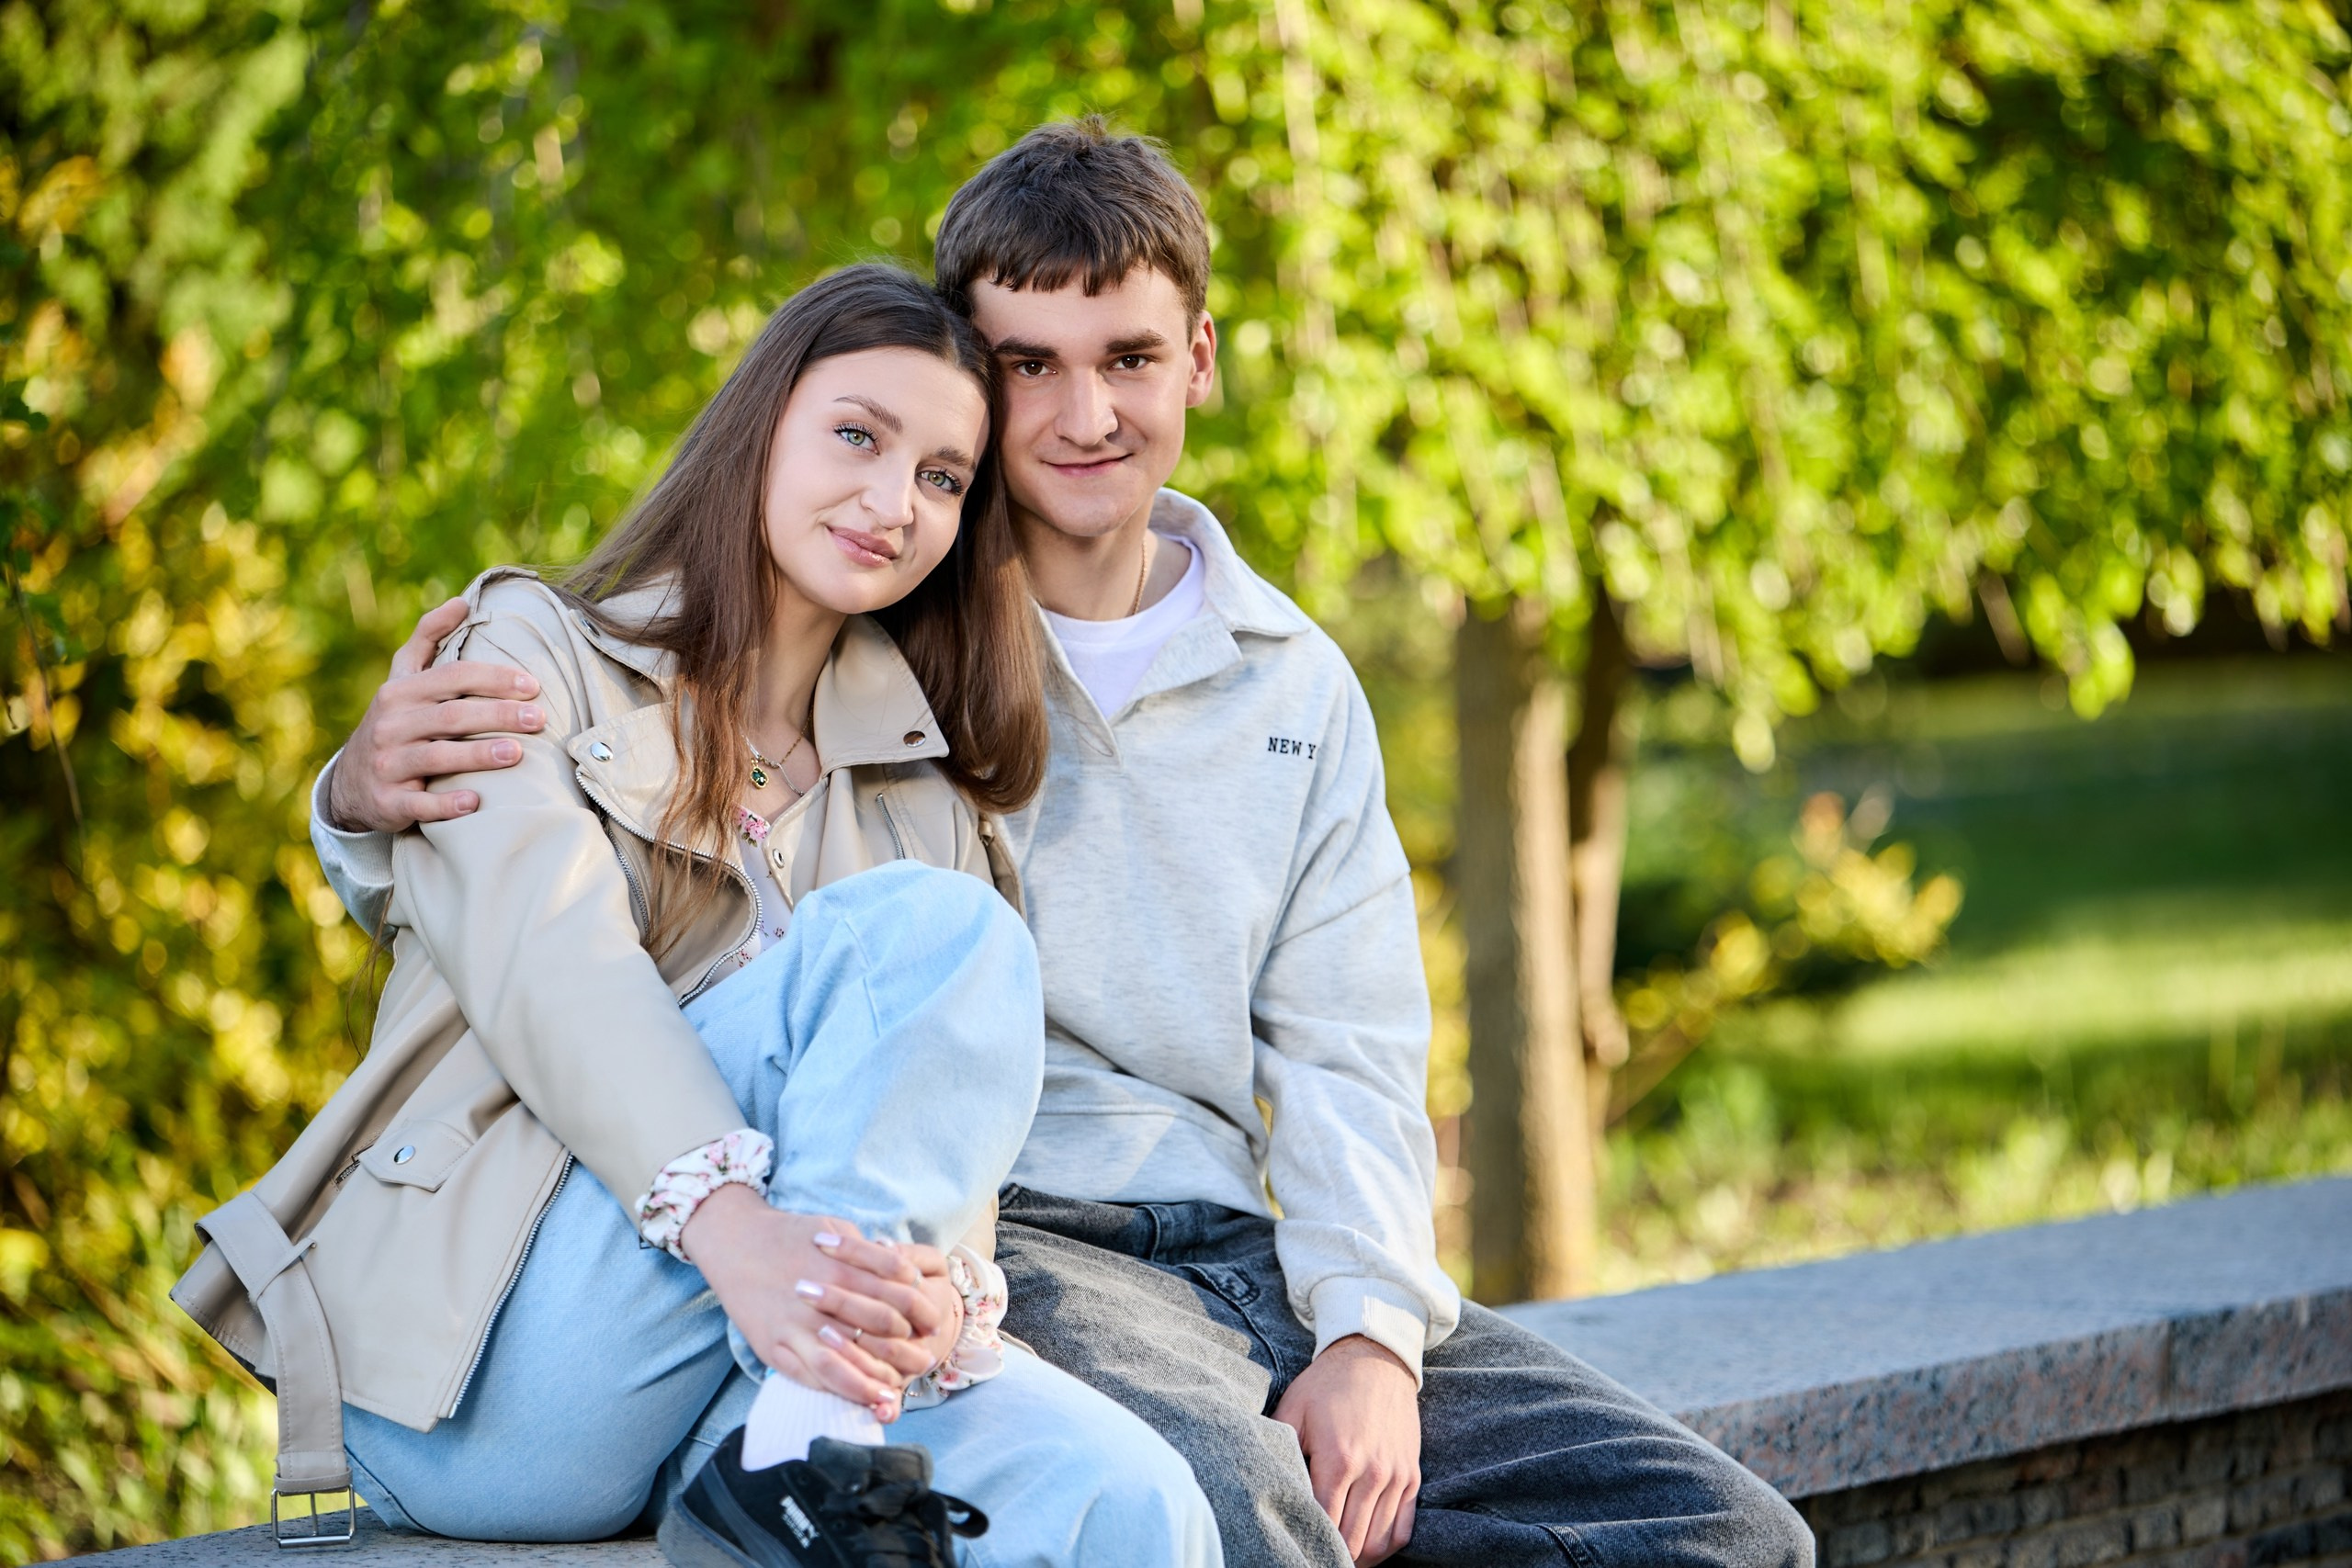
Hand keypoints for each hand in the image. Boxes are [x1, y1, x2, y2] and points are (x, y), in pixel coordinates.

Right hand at [324, 596, 543, 832]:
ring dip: (478, 755)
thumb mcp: (402, 679)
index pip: (453, 677)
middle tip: (539, 719)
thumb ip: (428, 638)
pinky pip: (419, 804)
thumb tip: (462, 601)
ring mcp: (388, 765)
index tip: (533, 685)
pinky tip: (475, 802)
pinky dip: (446, 804)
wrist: (350, 784)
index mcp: (401, 691)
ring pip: (437, 757)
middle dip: (498, 715)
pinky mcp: (389, 802)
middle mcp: (391, 725)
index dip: (494, 678)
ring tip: (517, 753)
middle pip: (452, 715)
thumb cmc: (395, 722)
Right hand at [681, 1187, 948, 1421]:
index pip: (899, 1291)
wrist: (735, 1242)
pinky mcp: (775, 1346)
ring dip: (879, 1378)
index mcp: (843, 1265)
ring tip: (899, 1390)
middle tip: (926, 1359)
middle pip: (882, 1325)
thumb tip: (904, 1272)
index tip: (934, 1324)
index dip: (923, 1309)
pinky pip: (814, 1376)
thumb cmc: (789, 1236)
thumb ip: (867, 1252)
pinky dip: (841, 1388)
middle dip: (910, 1346)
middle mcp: (823, 1296)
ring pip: (848, 1360)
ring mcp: (797, 1325)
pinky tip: (860, 1397)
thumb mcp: (834, 1228)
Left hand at [1272, 1335, 1421, 1565]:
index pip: (1323, 1522)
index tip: (1294, 1546)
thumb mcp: (1293, 1409)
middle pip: (1352, 1540)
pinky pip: (1403, 1529)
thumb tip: (1262, 1485)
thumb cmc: (1327, 1385)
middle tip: (1312, 1553)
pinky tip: (1366, 1547)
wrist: (1375, 1358)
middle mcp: (1371, 1473)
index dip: (1308, 1540)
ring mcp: (1395, 1476)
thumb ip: (1280, 1448)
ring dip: (1358, 1557)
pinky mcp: (1411, 1475)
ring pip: (1379, 1542)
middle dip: (1331, 1553)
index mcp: (1338, 1459)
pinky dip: (1385, 1546)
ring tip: (1337, 1556)